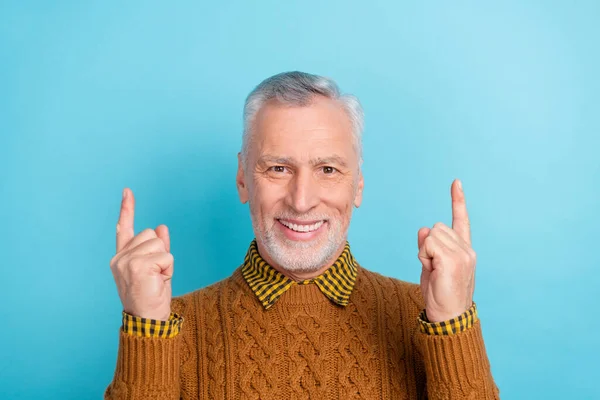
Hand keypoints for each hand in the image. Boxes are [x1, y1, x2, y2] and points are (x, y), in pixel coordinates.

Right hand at [109, 188, 173, 320]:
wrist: (148, 321)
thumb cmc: (152, 296)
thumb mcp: (156, 268)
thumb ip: (157, 247)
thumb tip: (162, 226)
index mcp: (121, 257)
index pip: (124, 228)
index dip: (127, 209)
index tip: (128, 191)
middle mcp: (120, 257)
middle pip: (151, 234)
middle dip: (160, 252)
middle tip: (155, 275)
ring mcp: (126, 261)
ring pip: (159, 244)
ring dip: (165, 261)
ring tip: (156, 279)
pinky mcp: (137, 266)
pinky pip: (166, 255)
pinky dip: (168, 269)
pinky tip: (158, 281)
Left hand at [417, 179, 475, 322]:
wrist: (449, 317)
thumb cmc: (440, 294)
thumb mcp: (431, 265)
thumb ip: (429, 246)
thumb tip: (423, 229)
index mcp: (465, 250)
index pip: (461, 220)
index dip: (457, 201)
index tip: (456, 182)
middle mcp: (467, 249)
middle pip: (436, 227)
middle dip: (427, 245)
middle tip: (433, 267)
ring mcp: (462, 254)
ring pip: (431, 235)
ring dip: (425, 252)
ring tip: (434, 271)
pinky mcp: (453, 260)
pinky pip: (428, 244)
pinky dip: (424, 256)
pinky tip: (433, 271)